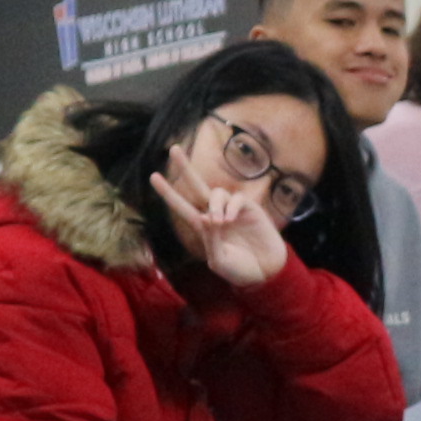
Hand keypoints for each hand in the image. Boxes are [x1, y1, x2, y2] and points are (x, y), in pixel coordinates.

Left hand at [149, 160, 291, 292]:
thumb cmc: (240, 270)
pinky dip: (232, 206)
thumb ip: (211, 240)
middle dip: (185, 168)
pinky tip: (230, 219)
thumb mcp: (219, 260)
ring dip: (215, 204)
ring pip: (217, 193)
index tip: (153, 176)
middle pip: (197, 186)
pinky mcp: (250, 209)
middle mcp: (215, 214)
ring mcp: (233, 210)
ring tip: (220, 222)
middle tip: (173, 148)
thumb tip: (206, 217)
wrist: (266, 272)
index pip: (182, 206)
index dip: (168, 193)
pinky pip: (237, 198)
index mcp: (203, 228)